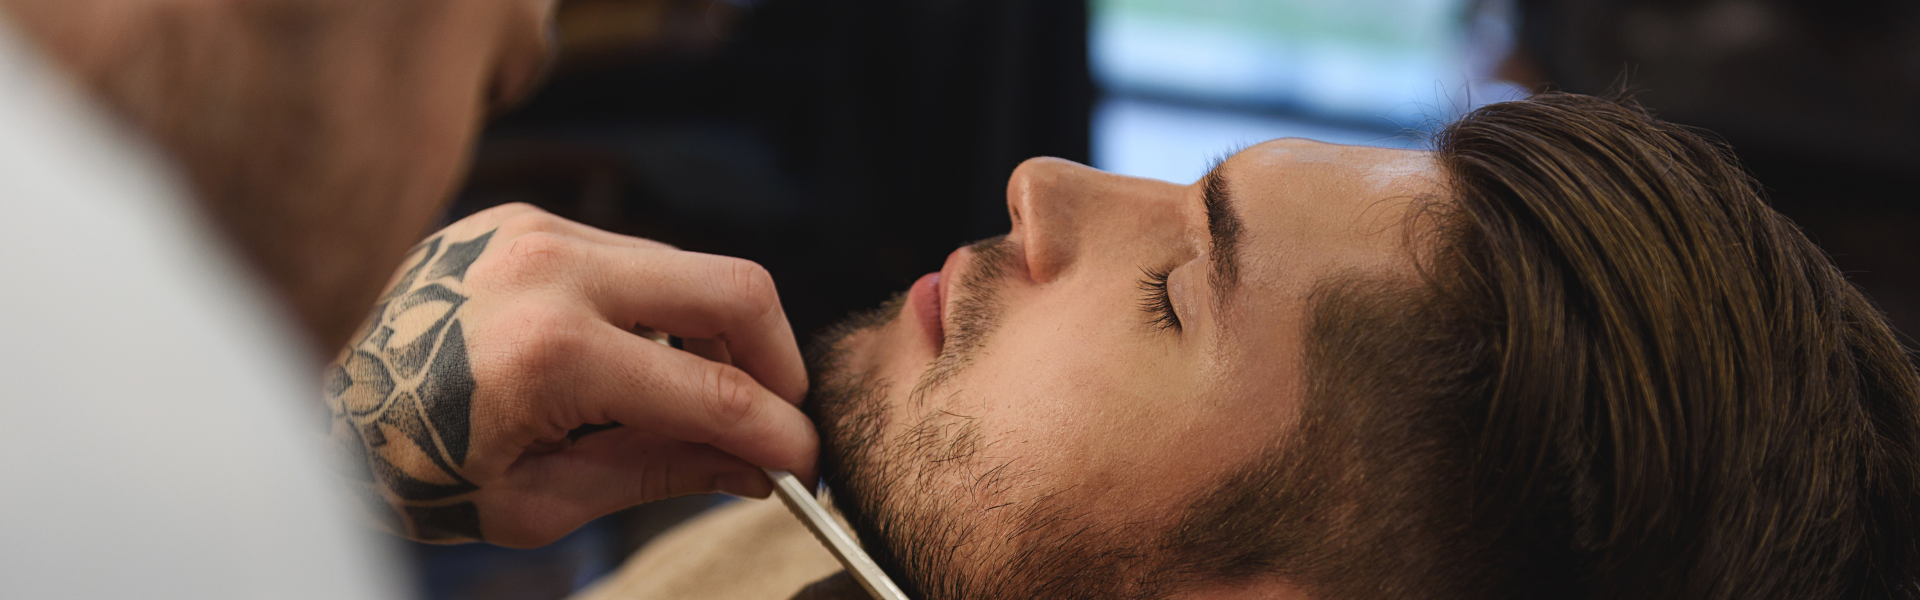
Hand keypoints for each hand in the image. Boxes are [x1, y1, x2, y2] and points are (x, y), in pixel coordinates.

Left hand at [323, 203, 815, 546]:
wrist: (316, 410)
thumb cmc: (418, 469)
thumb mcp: (543, 500)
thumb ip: (661, 471)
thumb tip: (754, 467)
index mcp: (552, 357)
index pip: (715, 392)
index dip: (779, 433)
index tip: (803, 463)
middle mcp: (550, 271)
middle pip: (733, 286)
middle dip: (777, 356)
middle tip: (776, 408)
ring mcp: (535, 230)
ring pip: (686, 266)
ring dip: (711, 332)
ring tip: (685, 394)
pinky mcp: (524, 217)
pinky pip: (629, 255)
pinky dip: (652, 307)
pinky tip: (624, 356)